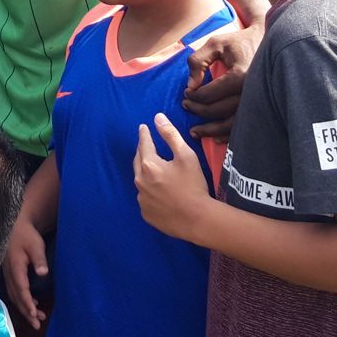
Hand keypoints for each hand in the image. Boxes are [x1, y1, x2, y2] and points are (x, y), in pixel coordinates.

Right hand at [2, 218, 47, 329]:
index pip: (21, 289)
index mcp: (15, 266)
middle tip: (37, 324)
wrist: (16, 227)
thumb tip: (43, 273)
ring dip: (24, 308)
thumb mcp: (36, 245)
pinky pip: (14, 291)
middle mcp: (9, 273)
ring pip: (14, 295)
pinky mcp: (10, 274)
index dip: (27, 302)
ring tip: (36, 319)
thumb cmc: (27, 236)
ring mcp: (8, 274)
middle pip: (16, 296)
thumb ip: (39, 259)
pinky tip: (32, 304)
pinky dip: (21, 301)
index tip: (34, 313)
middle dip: (26, 311)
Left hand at [133, 113, 210, 241]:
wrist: (197, 219)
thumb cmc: (194, 185)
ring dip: (145, 173)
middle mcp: (140, 181)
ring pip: (140, 180)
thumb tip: (157, 117)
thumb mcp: (186, 156)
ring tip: (155, 170)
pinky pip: (145, 197)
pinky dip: (150, 191)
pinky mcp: (145, 212)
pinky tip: (160, 192)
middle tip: (146, 145)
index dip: (144, 134)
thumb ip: (170, 135)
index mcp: (149, 165)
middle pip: (138, 161)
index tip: (143, 127)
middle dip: (142, 151)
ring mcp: (141, 198)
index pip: (144, 144)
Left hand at [183, 24, 261, 140]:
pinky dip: (229, 135)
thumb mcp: (215, 44)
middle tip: (185, 106)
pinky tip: (216, 138)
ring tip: (194, 132)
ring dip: (211, 130)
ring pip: (232, 124)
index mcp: (240, 75)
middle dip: (198, 111)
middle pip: (219, 110)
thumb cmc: (238, 42)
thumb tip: (190, 86)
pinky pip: (244, 126)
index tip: (186, 93)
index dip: (194, 96)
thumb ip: (197, 61)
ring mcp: (258, 102)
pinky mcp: (261, 107)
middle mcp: (251, 92)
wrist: (268, 43)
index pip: (210, 93)